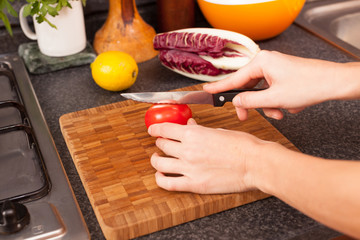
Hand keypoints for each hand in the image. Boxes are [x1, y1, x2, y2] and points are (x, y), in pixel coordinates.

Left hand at [147, 119, 267, 193]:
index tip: (153, 130)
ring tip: (157, 159)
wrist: (255, 163)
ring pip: (160, 164)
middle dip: (159, 143)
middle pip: (162, 145)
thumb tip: (190, 125)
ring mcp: (189, 168)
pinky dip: (160, 179)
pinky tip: (160, 176)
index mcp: (193, 134)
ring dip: (156, 160)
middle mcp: (187, 150)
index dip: (155, 129)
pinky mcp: (194, 184)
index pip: (165, 129)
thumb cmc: (242, 146)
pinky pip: (168, 183)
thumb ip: (200, 130)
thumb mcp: (219, 131)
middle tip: (161, 144)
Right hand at [204, 50, 351, 119]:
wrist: (333, 82)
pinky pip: (270, 90)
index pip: (234, 78)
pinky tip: (286, 108)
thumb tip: (236, 102)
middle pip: (247, 86)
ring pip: (259, 91)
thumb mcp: (274, 99)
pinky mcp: (282, 74)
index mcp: (261, 63)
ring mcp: (274, 68)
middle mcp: (266, 62)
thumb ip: (250, 101)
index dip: (219, 87)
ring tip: (278, 113)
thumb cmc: (308, 85)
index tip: (206, 91)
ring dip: (266, 105)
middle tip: (244, 117)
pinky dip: (275, 101)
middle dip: (250, 104)